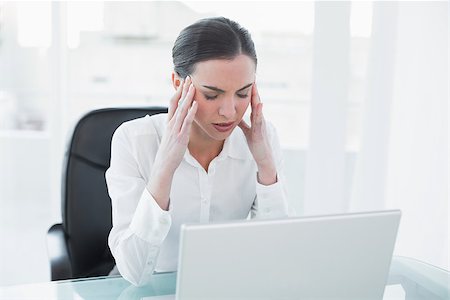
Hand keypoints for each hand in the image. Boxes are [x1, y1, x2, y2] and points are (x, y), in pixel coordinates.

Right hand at [148, 76, 197, 208]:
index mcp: (169, 122)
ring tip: (193, 85)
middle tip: (189, 77)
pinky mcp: (181, 136)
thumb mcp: (172, 136)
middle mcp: (171, 123)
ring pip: (181, 109)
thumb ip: (176, 127)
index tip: (184, 82)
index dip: (178, 91)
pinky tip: (195, 104)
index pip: (173, 103)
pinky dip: (191, 112)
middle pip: (176, 102)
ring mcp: (175, 129)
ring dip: (187, 96)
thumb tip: (182, 121)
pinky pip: (186, 122)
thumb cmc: (169, 152)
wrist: (164, 165)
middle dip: (183, 89)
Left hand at [238, 83, 276, 184]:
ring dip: (256, 96)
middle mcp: (259, 118)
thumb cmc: (256, 143)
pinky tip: (258, 103)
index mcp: (254, 117)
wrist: (264, 156)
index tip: (244, 77)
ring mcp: (260, 124)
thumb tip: (233, 115)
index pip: (251, 100)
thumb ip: (242, 122)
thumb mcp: (246, 130)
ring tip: (254, 84)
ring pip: (258, 107)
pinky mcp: (260, 131)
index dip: (248, 90)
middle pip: (255, 100)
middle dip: (253, 88)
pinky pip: (259, 120)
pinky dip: (259, 111)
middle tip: (251, 74)